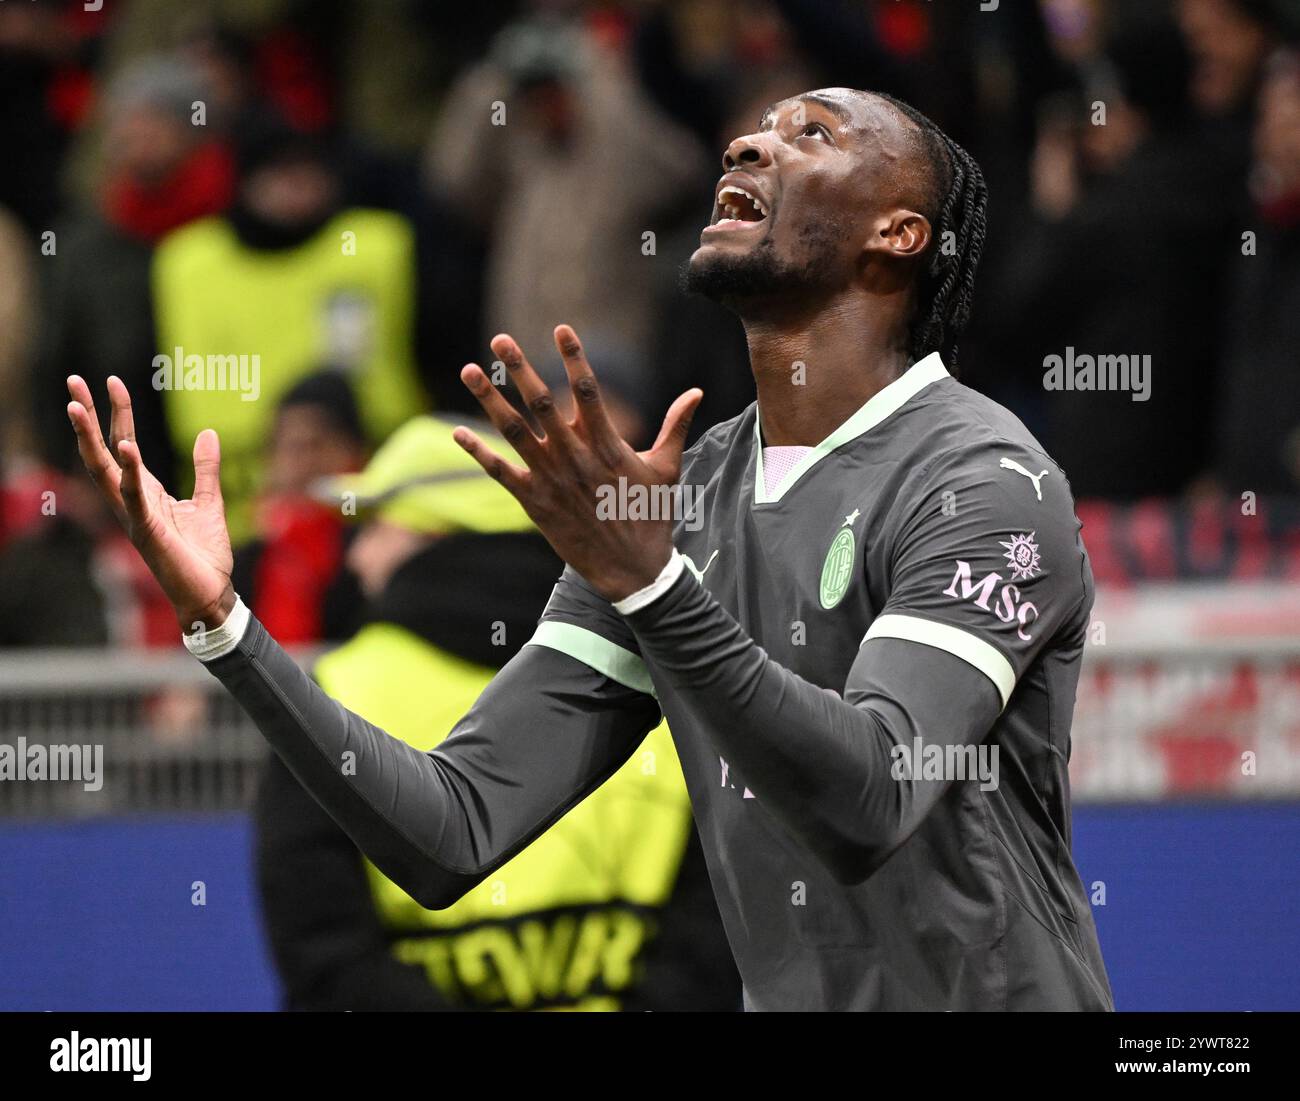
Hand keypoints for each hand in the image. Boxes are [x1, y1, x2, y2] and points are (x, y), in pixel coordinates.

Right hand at [66, 375, 234, 631]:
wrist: (211, 593)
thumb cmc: (204, 554)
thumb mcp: (209, 502)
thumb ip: (206, 469)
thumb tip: (208, 432)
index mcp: (144, 491)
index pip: (123, 443)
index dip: (118, 412)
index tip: (112, 381)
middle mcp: (131, 500)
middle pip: (101, 451)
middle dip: (87, 417)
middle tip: (73, 381)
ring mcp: (134, 516)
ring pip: (104, 471)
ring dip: (90, 439)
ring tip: (78, 407)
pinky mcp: (148, 531)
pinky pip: (134, 498)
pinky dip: (129, 473)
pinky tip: (127, 447)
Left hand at [453, 325, 702, 601]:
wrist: (632, 569)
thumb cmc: (651, 516)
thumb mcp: (666, 468)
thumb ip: (675, 426)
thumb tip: (696, 392)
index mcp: (607, 444)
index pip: (588, 390)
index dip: (574, 357)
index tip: (561, 328)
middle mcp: (575, 456)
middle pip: (542, 403)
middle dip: (519, 368)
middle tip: (499, 339)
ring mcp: (552, 479)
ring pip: (514, 431)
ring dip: (490, 400)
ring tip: (470, 370)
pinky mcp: (534, 503)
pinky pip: (501, 472)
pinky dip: (478, 452)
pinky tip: (457, 431)